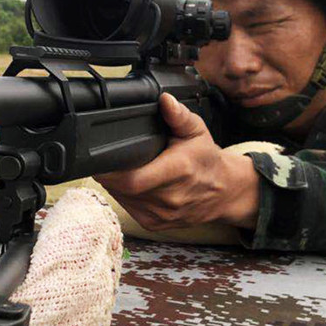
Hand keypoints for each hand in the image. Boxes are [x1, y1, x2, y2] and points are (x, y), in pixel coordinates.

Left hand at [94, 93, 259, 230]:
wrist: (224, 191)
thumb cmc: (206, 160)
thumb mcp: (196, 131)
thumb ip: (178, 116)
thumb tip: (165, 100)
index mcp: (178, 172)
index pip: (132, 179)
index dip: (110, 171)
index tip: (101, 158)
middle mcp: (170, 198)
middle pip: (122, 189)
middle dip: (110, 173)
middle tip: (109, 158)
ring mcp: (162, 215)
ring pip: (122, 199)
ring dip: (116, 184)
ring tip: (123, 168)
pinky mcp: (155, 225)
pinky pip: (129, 209)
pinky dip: (124, 196)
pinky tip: (132, 184)